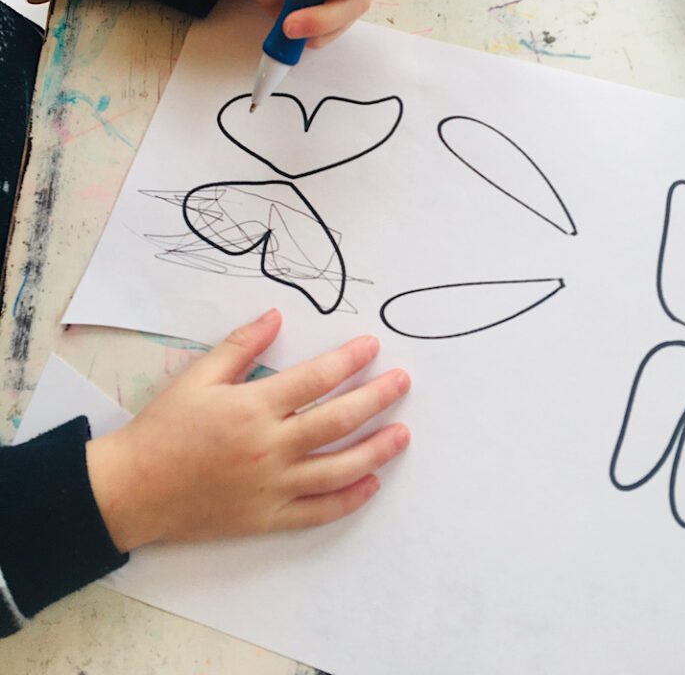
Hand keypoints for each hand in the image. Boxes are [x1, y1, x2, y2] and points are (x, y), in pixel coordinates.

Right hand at [86, 310, 409, 551]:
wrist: (133, 489)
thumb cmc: (164, 428)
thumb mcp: (197, 377)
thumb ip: (240, 346)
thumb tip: (276, 315)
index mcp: (254, 407)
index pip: (317, 379)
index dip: (349, 360)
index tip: (372, 347)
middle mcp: (270, 447)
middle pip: (339, 420)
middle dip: (377, 398)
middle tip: (403, 381)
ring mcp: (272, 486)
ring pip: (338, 468)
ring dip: (376, 450)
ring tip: (402, 433)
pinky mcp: (268, 518)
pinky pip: (319, 511)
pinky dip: (349, 499)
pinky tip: (371, 484)